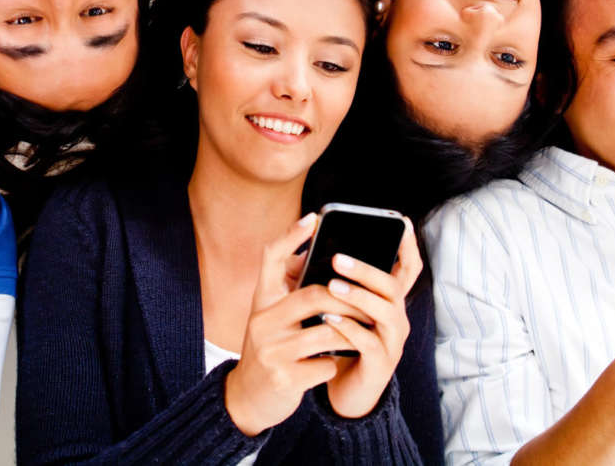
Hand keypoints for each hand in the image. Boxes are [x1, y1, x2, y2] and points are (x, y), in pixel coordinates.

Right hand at [225, 213, 370, 435]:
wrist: (246, 397)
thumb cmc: (268, 347)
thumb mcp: (271, 314)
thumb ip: (288, 289)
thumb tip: (309, 253)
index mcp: (261, 300)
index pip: (271, 257)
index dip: (291, 235)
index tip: (313, 217)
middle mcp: (262, 321)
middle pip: (313, 296)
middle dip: (347, 300)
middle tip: (368, 303)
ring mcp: (272, 351)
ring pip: (325, 333)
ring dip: (350, 334)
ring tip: (364, 332)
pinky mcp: (284, 379)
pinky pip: (325, 365)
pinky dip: (335, 363)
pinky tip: (336, 364)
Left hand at [322, 221, 421, 417]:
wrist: (344, 387)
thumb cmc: (342, 337)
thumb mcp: (343, 305)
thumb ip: (337, 278)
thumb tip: (314, 246)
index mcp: (389, 299)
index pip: (408, 268)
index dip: (408, 245)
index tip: (404, 221)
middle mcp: (397, 316)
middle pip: (392, 286)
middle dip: (366, 270)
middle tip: (337, 258)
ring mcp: (392, 341)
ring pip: (384, 312)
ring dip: (357, 297)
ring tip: (331, 287)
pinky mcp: (381, 364)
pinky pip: (369, 343)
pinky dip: (350, 329)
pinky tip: (330, 321)